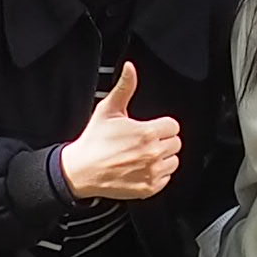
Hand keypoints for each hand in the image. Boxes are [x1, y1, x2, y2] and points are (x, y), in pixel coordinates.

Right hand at [58, 63, 183, 202]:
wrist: (81, 170)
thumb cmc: (94, 141)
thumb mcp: (108, 110)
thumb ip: (125, 87)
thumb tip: (130, 68)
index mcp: (147, 133)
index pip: (173, 126)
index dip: (161, 126)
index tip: (149, 129)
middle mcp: (152, 153)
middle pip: (175, 143)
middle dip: (162, 140)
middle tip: (144, 142)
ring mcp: (152, 172)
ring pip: (173, 161)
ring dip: (163, 158)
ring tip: (143, 155)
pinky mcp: (149, 188)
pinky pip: (167, 178)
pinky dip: (158, 174)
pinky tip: (141, 168)